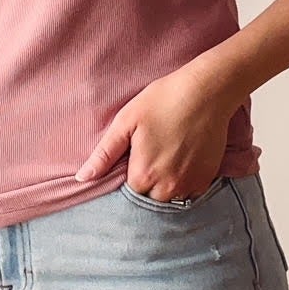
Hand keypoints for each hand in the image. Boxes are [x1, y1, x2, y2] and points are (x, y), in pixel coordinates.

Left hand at [73, 61, 236, 200]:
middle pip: (148, 198)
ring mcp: (189, 184)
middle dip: (145, 183)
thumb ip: (104, 154)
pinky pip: (189, 192)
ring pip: (169, 198)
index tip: (132, 159)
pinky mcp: (207, 178)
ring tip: (166, 157)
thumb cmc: (163, 101)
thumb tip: (82, 178)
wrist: (206, 92)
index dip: (127, 176)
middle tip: (150, 154)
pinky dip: (183, 182)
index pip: (126, 193)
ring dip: (164, 185)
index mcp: (143, 175)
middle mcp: (167, 187)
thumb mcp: (126, 122)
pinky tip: (182, 159)